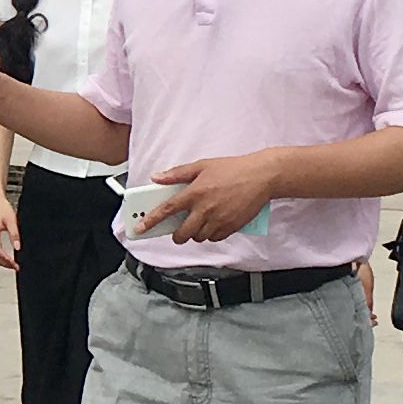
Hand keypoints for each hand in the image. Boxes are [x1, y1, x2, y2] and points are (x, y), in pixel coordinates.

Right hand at [0, 195, 20, 270]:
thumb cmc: (2, 208)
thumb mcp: (12, 220)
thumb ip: (14, 235)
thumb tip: (17, 247)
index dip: (6, 259)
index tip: (14, 264)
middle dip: (4, 263)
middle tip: (15, 267)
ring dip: (1, 261)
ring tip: (12, 265)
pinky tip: (6, 258)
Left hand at [131, 152, 279, 243]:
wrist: (262, 176)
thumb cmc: (233, 169)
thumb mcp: (202, 165)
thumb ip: (177, 174)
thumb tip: (158, 178)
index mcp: (195, 192)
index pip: (166, 210)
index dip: (150, 221)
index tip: (140, 229)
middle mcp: (205, 209)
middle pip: (182, 233)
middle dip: (177, 235)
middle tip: (179, 230)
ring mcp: (218, 220)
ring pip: (198, 238)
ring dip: (195, 234)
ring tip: (201, 221)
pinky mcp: (231, 227)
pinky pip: (215, 239)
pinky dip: (211, 235)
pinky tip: (214, 222)